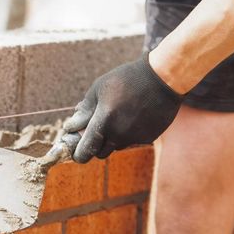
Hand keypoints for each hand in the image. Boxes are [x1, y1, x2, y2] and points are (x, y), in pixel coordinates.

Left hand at [63, 53, 183, 162]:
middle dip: (95, 146)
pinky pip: (132, 141)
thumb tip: (71, 127)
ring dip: (112, 139)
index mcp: (104, 121)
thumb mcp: (99, 89)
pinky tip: (133, 116)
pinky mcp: (148, 138)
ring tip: (117, 117)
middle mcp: (119, 133)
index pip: (86, 149)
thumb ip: (85, 110)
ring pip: (116, 147)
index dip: (79, 154)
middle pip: (101, 153)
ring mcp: (135, 137)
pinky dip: (128, 133)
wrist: (162, 78)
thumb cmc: (126, 79)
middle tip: (95, 132)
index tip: (76, 154)